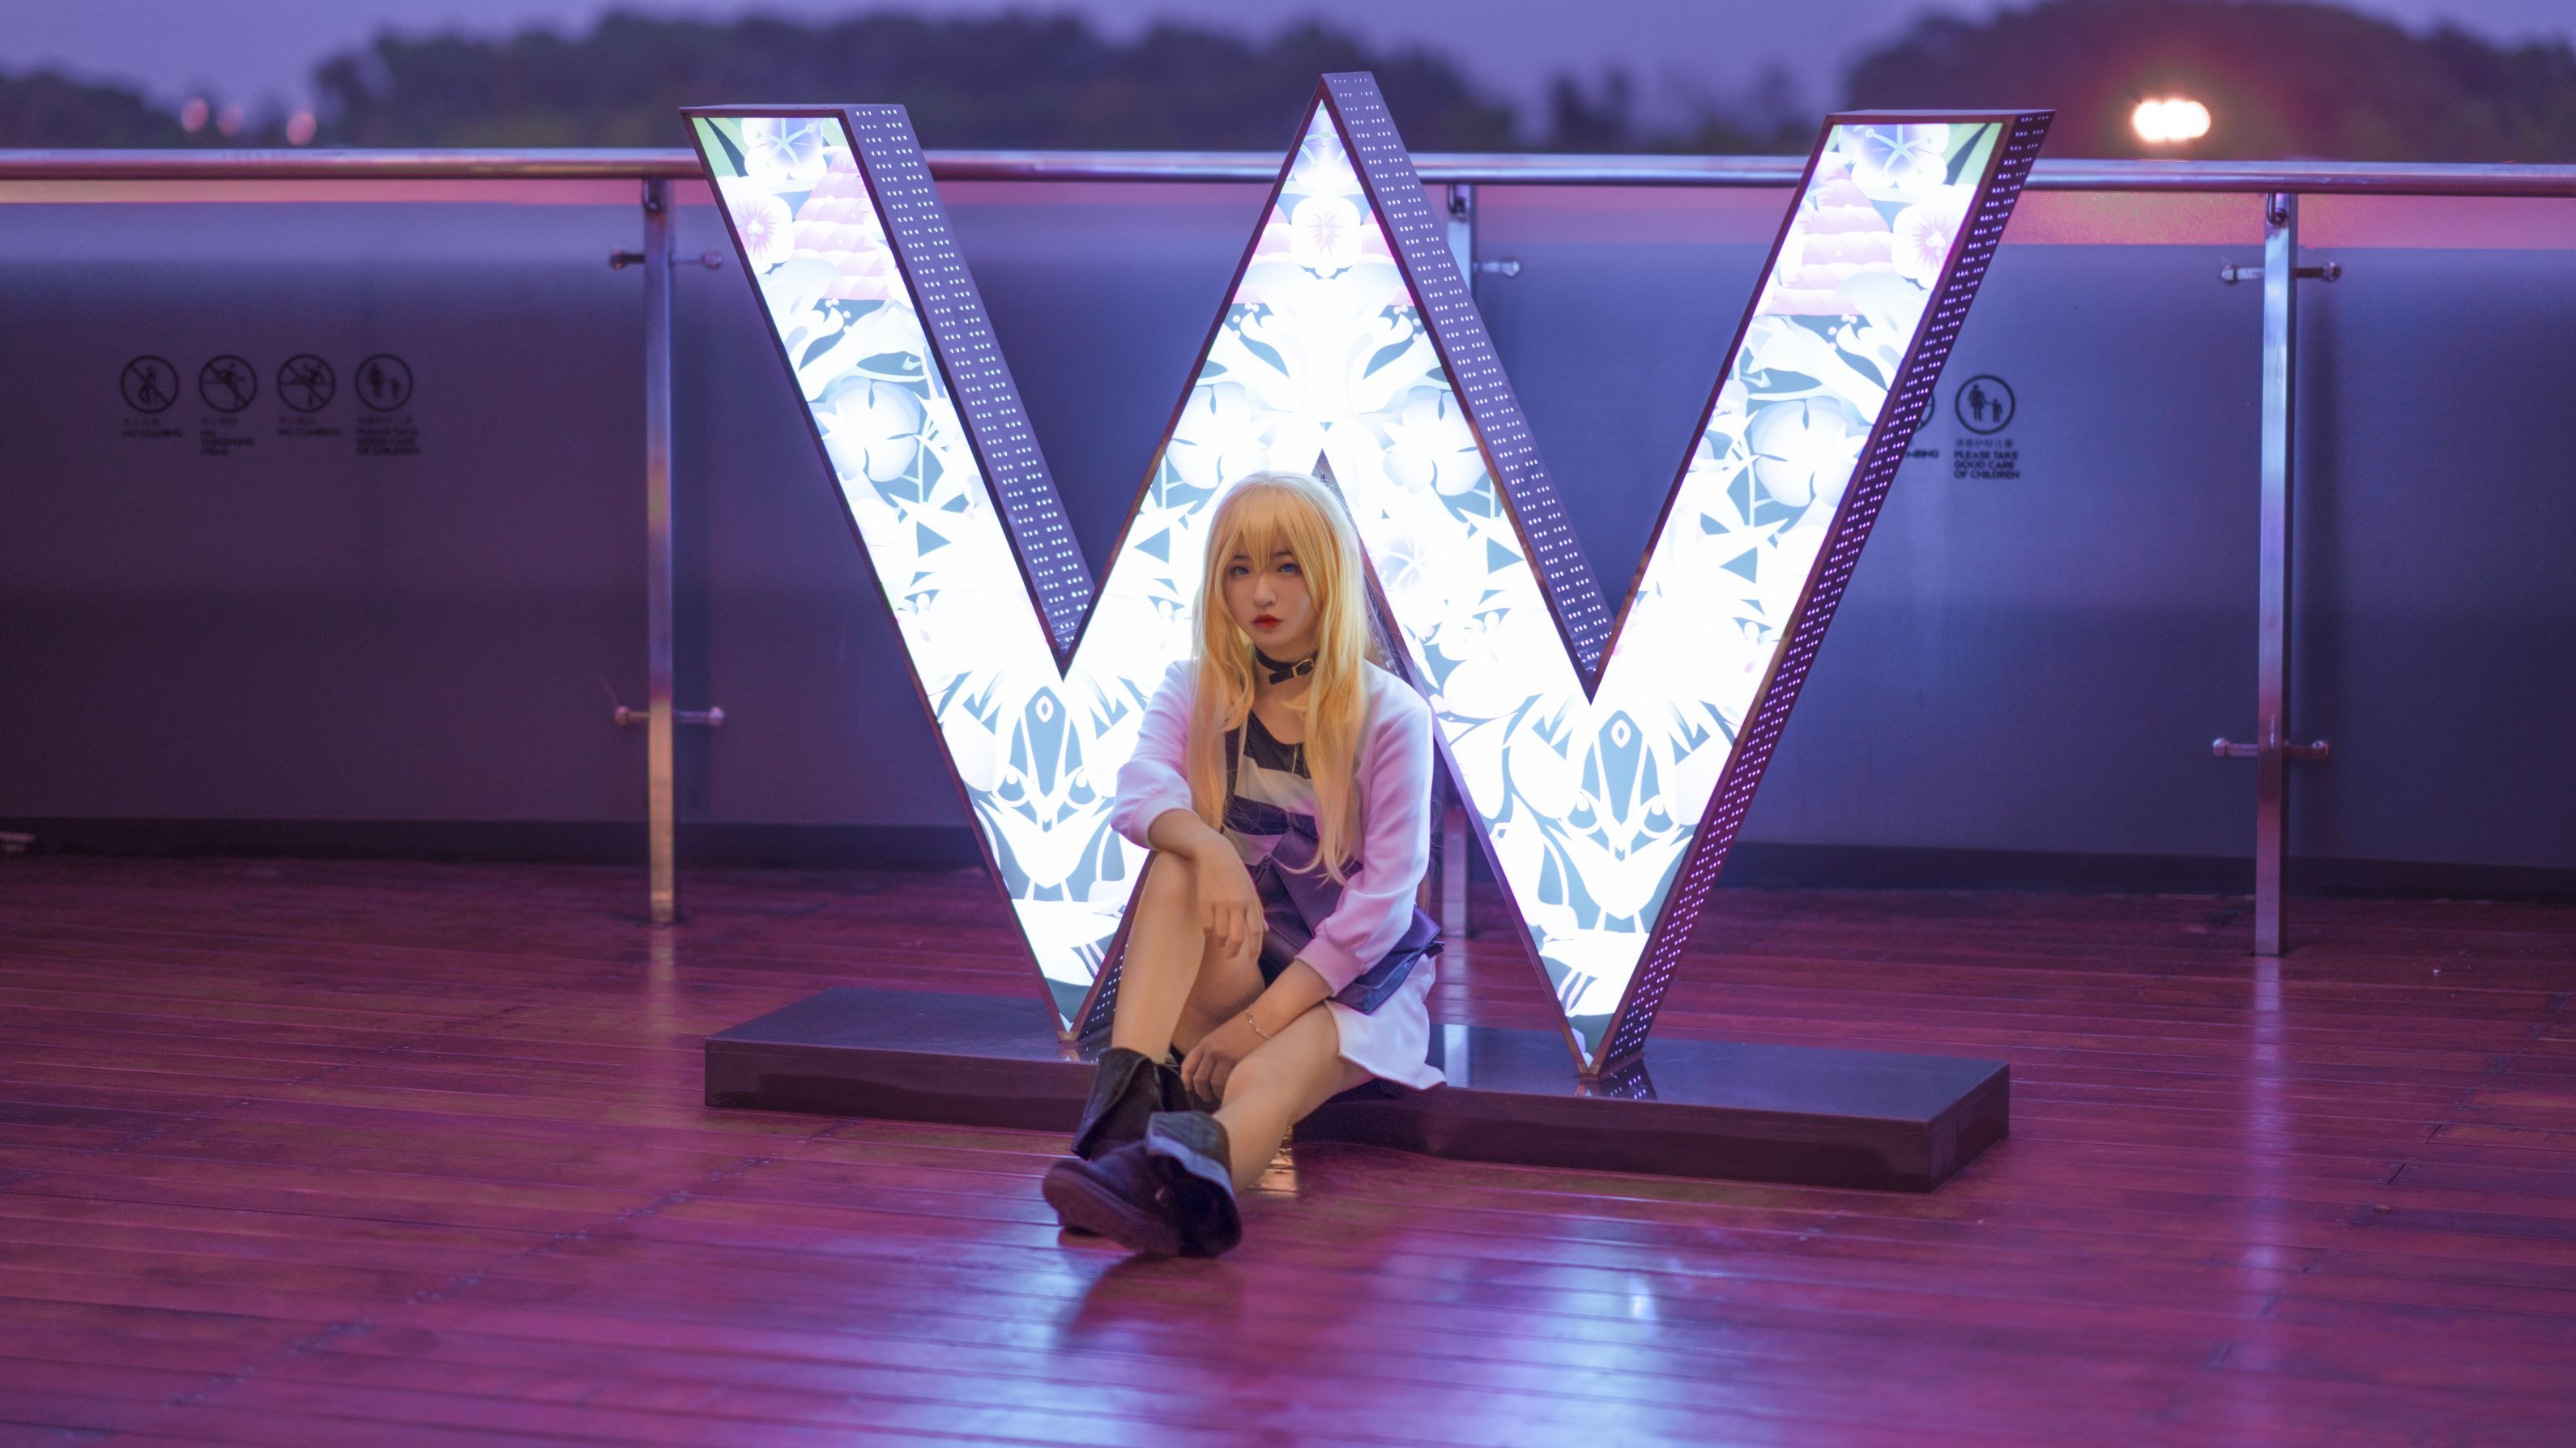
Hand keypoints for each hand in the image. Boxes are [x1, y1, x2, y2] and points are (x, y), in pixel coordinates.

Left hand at [1179, 1011, 1262, 1106]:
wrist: (1263, 1018)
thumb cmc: (1245, 1027)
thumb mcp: (1222, 1036)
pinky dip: (1227, 1089)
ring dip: (1216, 1093)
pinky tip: (1231, 1090)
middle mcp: (1211, 1050)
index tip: (1188, 1088)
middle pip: (1199, 1078)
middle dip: (1201, 1091)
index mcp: (1206, 1043)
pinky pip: (1228, 1082)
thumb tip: (1208, 1071)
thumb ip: (1212, 1051)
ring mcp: (1224, 1056)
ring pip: (1213, 1082)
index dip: (1185, 1079)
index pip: (1188, 1064)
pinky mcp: (1237, 1061)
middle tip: (1206, 1097)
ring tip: (1221, 1095)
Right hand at [1191, 848, 1263, 969]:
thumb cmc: (1235, 873)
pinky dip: (1208, 933)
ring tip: (1220, 944)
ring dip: (1220, 943)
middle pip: (1238, 937)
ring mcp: (1220, 903)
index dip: (1255, 949)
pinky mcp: (1204, 902)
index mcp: (1251, 901)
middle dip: (1235, 952)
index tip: (1252, 960)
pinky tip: (1210, 932)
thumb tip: (1266, 930)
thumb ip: (1258, 911)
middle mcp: (1237, 904)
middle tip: (1232, 956)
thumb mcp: (1251, 890)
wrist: (1214, 854)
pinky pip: (1207, 926)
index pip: (1255, 932)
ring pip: (1220, 934)